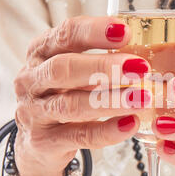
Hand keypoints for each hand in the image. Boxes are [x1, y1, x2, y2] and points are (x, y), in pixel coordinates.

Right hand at [14, 16, 150, 175]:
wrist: (34, 143)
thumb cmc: (60, 96)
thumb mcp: (71, 72)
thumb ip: (97, 61)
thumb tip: (143, 55)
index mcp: (40, 53)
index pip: (64, 35)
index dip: (94, 32)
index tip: (125, 31)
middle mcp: (31, 81)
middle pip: (64, 68)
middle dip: (103, 67)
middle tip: (139, 67)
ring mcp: (35, 113)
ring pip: (71, 105)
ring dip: (110, 101)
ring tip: (142, 98)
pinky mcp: (44, 142)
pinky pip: (80, 136)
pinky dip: (107, 131)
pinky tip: (130, 124)